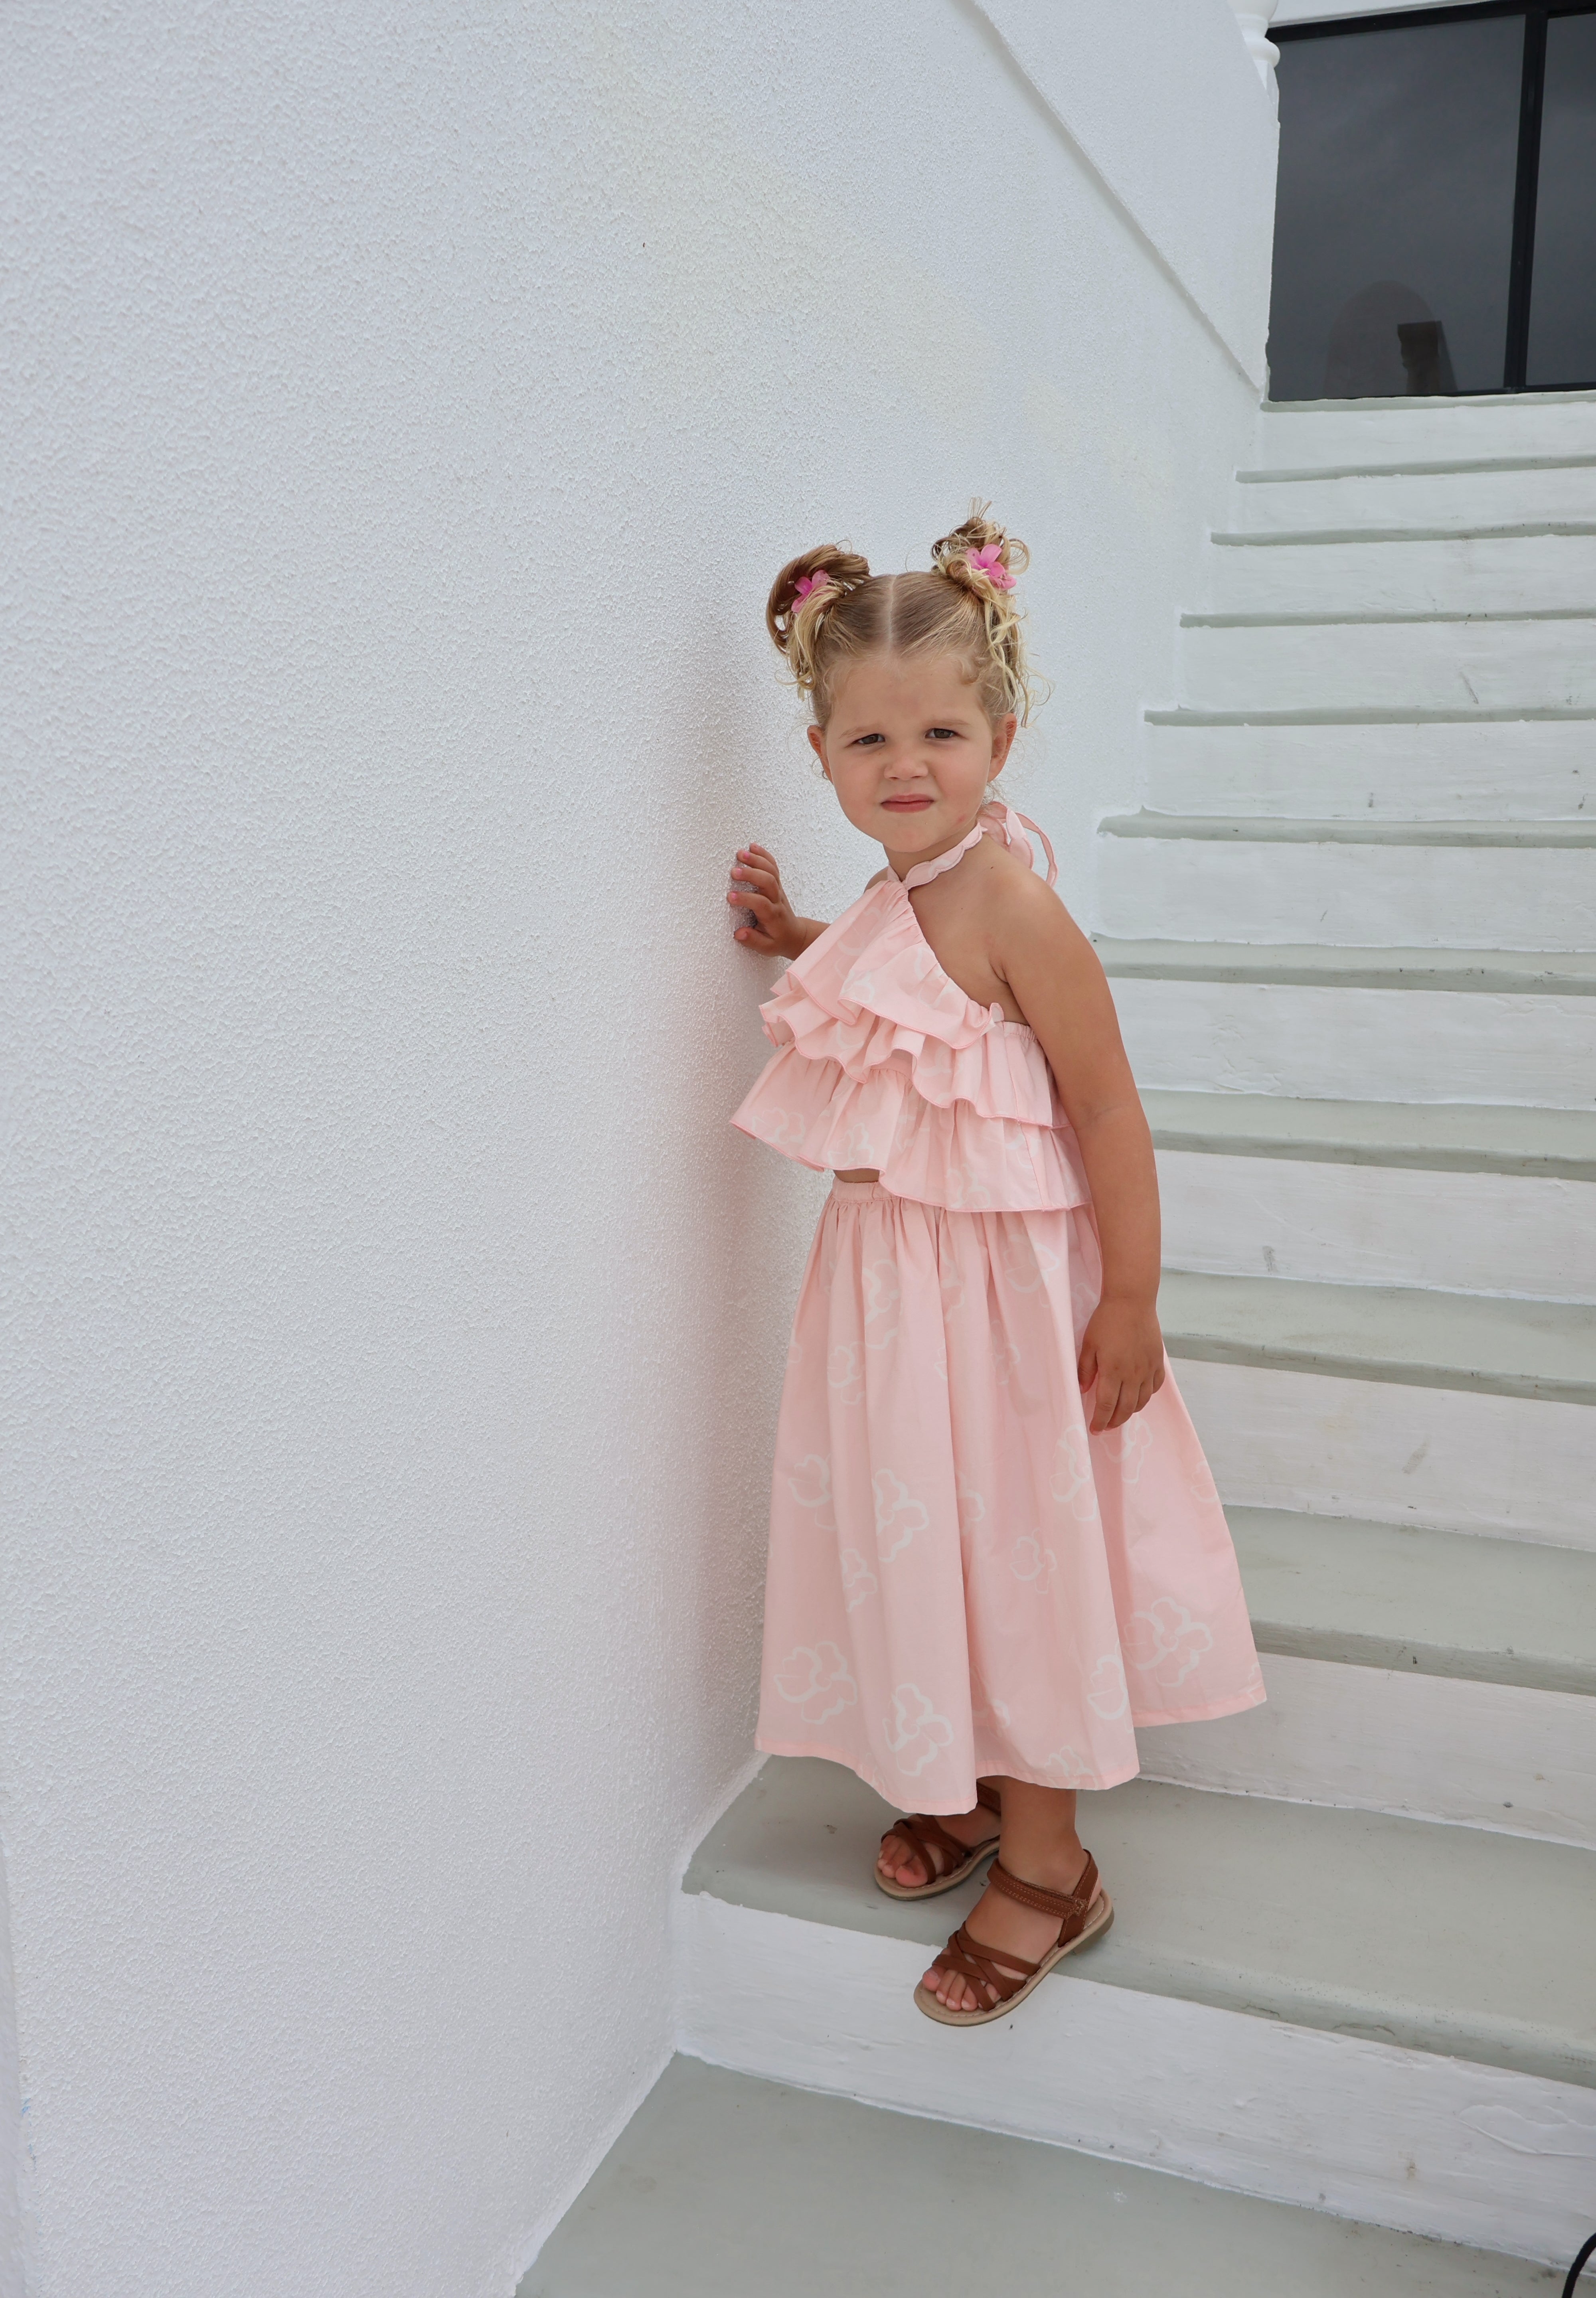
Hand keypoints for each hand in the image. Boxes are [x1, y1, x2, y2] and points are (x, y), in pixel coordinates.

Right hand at [727, 844, 819, 960]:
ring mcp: (778, 890)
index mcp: (773, 916)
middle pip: (768, 882)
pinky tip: (752, 847)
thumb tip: (739, 933)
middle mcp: (777, 899)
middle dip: (751, 874)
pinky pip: (773, 866)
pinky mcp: (777, 884)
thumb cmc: (778, 939)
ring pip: (771, 870)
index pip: (761, 903)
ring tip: (740, 854)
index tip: (730, 897)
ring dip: (756, 860)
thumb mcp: (767, 947)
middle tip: (734, 871)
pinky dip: (763, 855)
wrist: (795, 934)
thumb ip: (753, 940)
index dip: (746, 899)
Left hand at [1077, 1298, 1165, 1431]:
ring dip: (1130, 1411)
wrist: (1132, 1301)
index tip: (1095, 1429)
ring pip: (1142, 1401)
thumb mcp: (1089, 1344)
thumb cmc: (1106, 1321)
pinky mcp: (1157, 1361)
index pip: (1106, 1406)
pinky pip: (1155, 1387)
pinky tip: (1139, 1395)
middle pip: (1126, 1409)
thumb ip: (1086, 1370)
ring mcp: (1148, 1369)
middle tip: (1106, 1426)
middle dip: (1115, 1422)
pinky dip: (1147, 1396)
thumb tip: (1083, 1390)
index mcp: (1113, 1372)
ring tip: (1120, 1413)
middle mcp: (1133, 1375)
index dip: (1100, 1421)